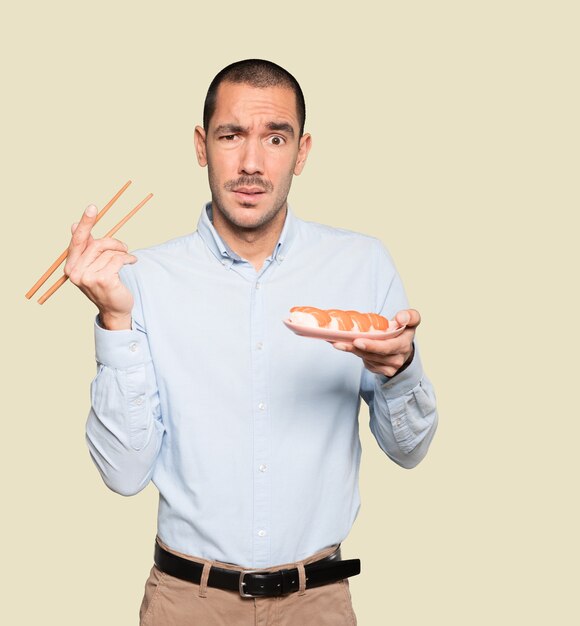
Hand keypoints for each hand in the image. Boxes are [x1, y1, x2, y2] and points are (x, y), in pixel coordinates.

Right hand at [64, 204, 136, 329]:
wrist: (114, 309)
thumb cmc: (105, 283)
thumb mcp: (93, 265)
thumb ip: (85, 247)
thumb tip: (74, 224)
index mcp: (71, 265)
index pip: (78, 240)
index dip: (87, 223)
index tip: (93, 207)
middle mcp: (76, 272)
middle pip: (97, 244)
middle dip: (114, 242)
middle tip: (124, 246)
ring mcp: (88, 277)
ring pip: (109, 252)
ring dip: (123, 253)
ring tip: (128, 258)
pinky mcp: (103, 280)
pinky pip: (118, 259)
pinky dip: (128, 258)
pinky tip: (132, 261)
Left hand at [332, 309, 420, 376]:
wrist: (403, 347)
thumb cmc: (404, 330)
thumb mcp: (411, 319)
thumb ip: (410, 316)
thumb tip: (400, 319)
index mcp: (404, 345)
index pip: (387, 347)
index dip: (372, 345)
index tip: (358, 341)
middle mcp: (397, 359)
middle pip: (373, 355)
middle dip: (356, 349)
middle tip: (341, 342)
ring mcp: (389, 367)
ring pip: (367, 359)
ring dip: (352, 350)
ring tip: (338, 342)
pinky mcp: (380, 370)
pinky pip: (366, 363)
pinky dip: (355, 354)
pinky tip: (346, 346)